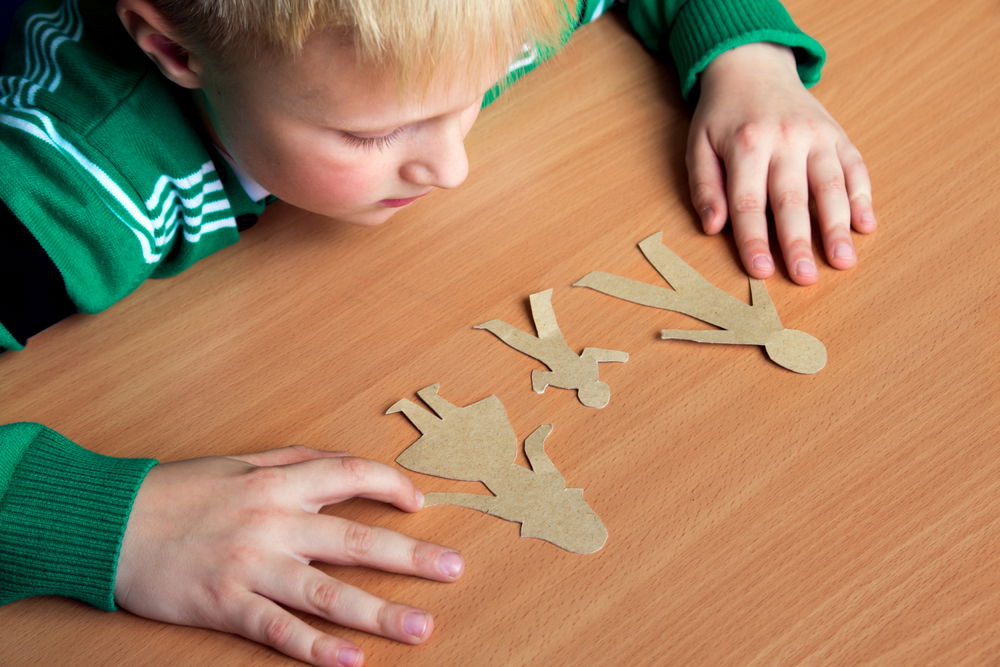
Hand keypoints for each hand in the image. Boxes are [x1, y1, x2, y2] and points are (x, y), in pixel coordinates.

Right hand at [114, 445, 464, 665]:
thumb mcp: (242, 461)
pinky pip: (278, 630)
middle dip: (411, 557)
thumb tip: (344, 465)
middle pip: (356, 542)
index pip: (352, 476)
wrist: (110, 523)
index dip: (391, 486)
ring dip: (379, 614)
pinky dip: (316, 648)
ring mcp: (251, 567)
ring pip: (326, 594)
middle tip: (454, 570)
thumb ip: (297, 461)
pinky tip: (350, 661)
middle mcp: (273, 523)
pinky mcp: (225, 604)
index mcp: (278, 483)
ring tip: (421, 628)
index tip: (419, 503)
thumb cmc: (180, 490)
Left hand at [687, 42, 875, 284]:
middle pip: (792, 199)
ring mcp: (816, 135)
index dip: (754, 240)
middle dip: (799, 242)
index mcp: (746, 144)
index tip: (761, 272)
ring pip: (830, 185)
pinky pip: (855, 167)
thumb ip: (704, 187)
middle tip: (806, 278)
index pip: (749, 203)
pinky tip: (866, 226)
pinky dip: (863, 197)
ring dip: (838, 227)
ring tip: (844, 262)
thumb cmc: (722, 117)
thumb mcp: (698, 146)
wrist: (753, 66)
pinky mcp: (837, 134)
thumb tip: (713, 227)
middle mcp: (785, 139)